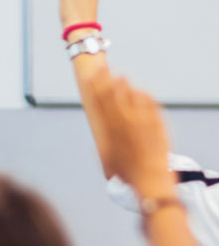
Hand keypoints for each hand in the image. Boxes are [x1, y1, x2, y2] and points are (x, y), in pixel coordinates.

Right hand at [89, 75, 171, 194]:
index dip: (95, 86)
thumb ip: (104, 139)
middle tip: (103, 67)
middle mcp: (124, 121)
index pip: (99, 101)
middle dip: (106, 79)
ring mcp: (141, 119)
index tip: (91, 76)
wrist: (149, 178)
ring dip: (125, 85)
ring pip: (131, 95)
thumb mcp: (107, 156)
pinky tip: (141, 91)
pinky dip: (144, 95)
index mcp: (109, 128)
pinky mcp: (156, 121)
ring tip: (122, 76)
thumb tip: (102, 131)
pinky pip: (149, 102)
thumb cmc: (126, 171)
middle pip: (113, 93)